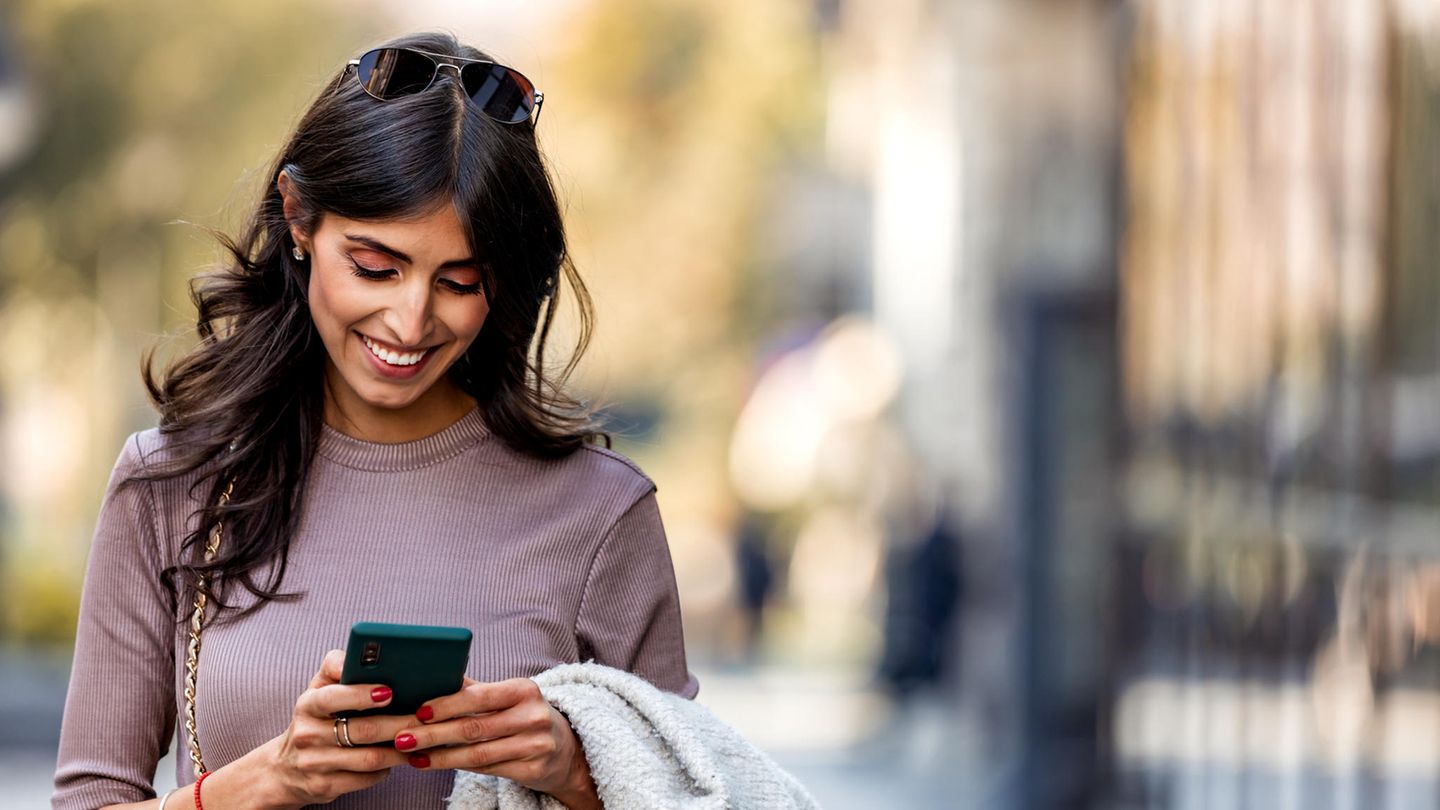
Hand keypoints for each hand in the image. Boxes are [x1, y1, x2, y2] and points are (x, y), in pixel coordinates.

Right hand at [230, 649, 414, 808]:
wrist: (285, 769)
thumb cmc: (315, 718)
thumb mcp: (318, 689)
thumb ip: (335, 666)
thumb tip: (359, 654)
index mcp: (307, 704)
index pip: (332, 697)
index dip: (361, 694)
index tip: (389, 692)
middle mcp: (307, 734)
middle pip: (362, 730)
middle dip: (399, 724)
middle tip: (424, 718)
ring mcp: (315, 763)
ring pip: (369, 758)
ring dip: (400, 750)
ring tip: (419, 739)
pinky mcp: (325, 786)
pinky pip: (366, 778)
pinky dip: (387, 769)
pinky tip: (399, 758)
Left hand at [394, 677, 599, 808]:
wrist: (567, 749)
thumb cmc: (526, 717)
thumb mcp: (509, 697)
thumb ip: (475, 690)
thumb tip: (433, 677)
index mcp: (524, 690)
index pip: (480, 697)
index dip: (447, 704)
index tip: (418, 711)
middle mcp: (533, 716)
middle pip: (474, 728)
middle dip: (433, 734)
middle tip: (403, 738)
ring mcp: (535, 746)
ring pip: (477, 754)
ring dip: (440, 756)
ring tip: (414, 755)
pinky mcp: (533, 770)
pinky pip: (487, 770)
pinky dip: (458, 767)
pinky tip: (437, 764)